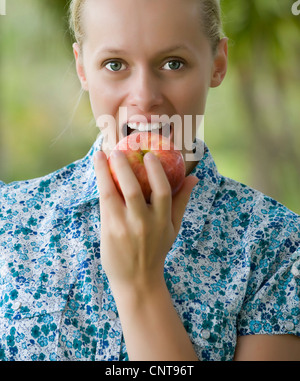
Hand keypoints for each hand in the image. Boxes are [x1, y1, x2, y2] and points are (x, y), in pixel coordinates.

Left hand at [93, 149, 197, 292]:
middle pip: (134, 190)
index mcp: (163, 221)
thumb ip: (182, 201)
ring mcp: (125, 228)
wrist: (137, 281)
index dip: (156, 171)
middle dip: (125, 167)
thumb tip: (194, 178)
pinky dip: (101, 183)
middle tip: (119, 150)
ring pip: (114, 194)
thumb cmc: (156, 249)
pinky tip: (98, 170)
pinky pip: (105, 202)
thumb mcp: (173, 228)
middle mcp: (144, 224)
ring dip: (106, 172)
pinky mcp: (110, 231)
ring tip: (103, 155)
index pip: (163, 191)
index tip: (149, 155)